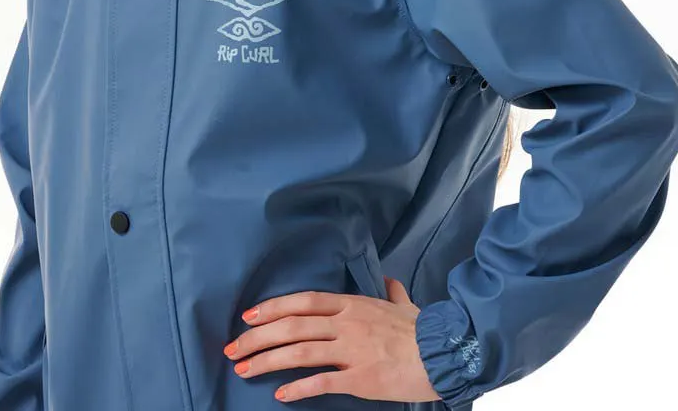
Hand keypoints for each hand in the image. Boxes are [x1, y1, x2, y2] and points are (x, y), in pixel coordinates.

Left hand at [223, 275, 441, 402]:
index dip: (273, 307)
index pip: (303, 301)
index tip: (248, 317)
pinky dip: (299, 388)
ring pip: (300, 351)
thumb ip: (392, 293)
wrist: (445, 353)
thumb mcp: (404, 304)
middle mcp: (346, 323)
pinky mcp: (360, 378)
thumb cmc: (423, 330)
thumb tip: (390, 282)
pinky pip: (322, 382)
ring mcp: (352, 350)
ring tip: (243, 370)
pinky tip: (280, 395)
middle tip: (232, 348)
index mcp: (352, 304)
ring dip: (267, 361)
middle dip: (257, 337)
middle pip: (293, 325)